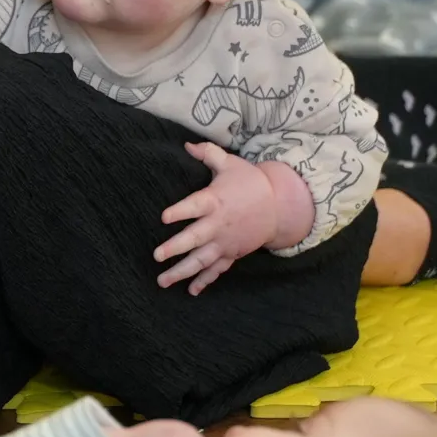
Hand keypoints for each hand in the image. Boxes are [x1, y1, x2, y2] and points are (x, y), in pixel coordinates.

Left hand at [155, 143, 277, 293]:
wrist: (279, 206)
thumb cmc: (250, 182)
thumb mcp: (230, 163)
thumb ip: (208, 154)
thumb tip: (186, 145)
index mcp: (215, 201)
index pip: (195, 206)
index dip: (180, 211)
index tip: (164, 217)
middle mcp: (218, 224)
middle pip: (195, 238)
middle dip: (176, 248)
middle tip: (157, 256)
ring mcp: (225, 242)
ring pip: (202, 260)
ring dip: (182, 272)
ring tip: (162, 281)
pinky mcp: (231, 253)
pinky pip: (217, 270)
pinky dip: (205, 281)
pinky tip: (191, 291)